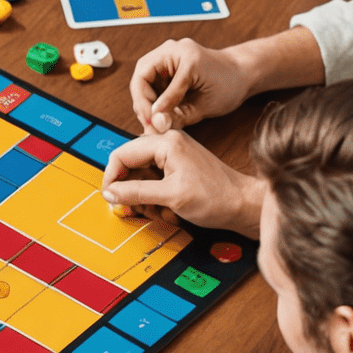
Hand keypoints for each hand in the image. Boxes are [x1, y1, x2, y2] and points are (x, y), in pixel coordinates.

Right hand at [102, 133, 264, 234]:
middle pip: (129, 163)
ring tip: (154, 210)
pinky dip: (152, 196)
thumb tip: (111, 192)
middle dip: (127, 188)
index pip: (122, 154)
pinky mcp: (177, 167)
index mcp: (166, 142)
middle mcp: (168, 143)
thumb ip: (136, 192)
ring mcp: (173, 154)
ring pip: (139, 174)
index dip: (111, 177)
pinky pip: (152, 179)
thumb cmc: (217, 197)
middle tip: (128, 207)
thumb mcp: (170, 196)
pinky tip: (163, 208)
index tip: (110, 196)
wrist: (243, 205)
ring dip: (141, 195)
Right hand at [130, 38, 252, 132]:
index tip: (151, 121)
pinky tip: (161, 116)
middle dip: (142, 104)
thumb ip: (178, 113)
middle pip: (140, 78)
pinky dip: (154, 103)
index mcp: (181, 53)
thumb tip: (155, 124)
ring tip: (156, 123)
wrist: (243, 75)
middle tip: (150, 125)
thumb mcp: (205, 103)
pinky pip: (152, 86)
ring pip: (143, 84)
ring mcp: (168, 59)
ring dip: (147, 105)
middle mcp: (171, 52)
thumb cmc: (230, 84)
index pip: (145, 77)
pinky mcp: (167, 69)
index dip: (144, 102)